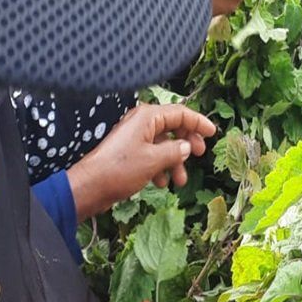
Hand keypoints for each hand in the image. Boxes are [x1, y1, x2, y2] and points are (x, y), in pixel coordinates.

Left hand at [66, 103, 216, 220]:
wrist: (89, 188)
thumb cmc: (119, 170)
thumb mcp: (154, 160)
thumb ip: (176, 151)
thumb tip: (186, 147)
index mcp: (147, 117)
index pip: (181, 113)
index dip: (199, 122)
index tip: (213, 133)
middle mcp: (141, 123)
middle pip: (174, 127)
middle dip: (188, 143)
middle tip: (199, 154)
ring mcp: (135, 138)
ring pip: (165, 144)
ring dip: (176, 161)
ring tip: (180, 180)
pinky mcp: (130, 152)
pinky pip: (153, 154)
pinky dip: (161, 166)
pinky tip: (161, 183)